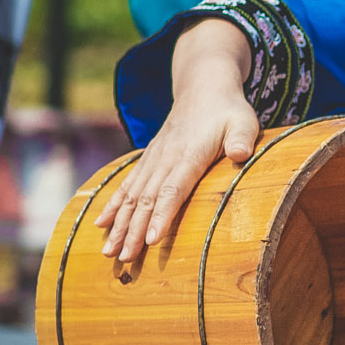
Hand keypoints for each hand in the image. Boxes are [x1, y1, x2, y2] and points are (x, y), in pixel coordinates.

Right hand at [95, 28, 258, 267]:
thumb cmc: (228, 109)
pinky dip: (113, 206)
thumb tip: (240, 154)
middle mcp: (166, 158)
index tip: (152, 239)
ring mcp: (154, 159)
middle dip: (134, 231)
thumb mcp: (244, 121)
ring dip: (119, 225)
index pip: (173, 189)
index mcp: (189, 154)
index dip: (162, 215)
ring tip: (108, 252)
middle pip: (146, 199)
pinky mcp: (149, 159)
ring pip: (132, 196)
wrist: (202, 86)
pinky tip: (101, 225)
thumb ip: (242, 139)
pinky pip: (127, 185)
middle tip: (124, 258)